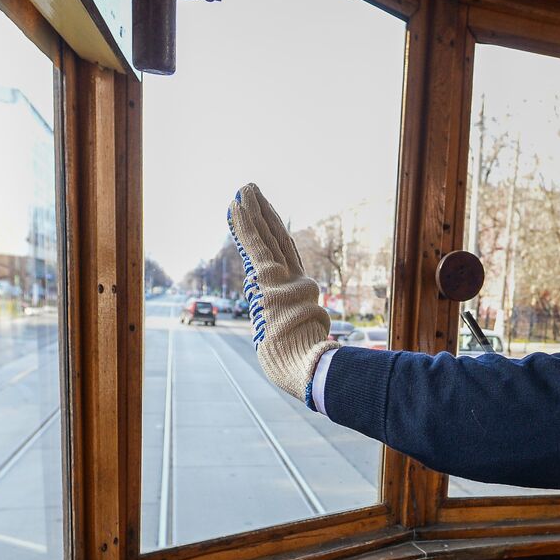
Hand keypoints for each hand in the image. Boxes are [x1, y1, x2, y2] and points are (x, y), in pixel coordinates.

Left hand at [227, 183, 338, 406]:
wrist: (309, 365)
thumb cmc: (307, 368)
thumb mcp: (306, 349)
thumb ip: (310, 341)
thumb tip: (323, 355)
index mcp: (302, 296)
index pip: (286, 260)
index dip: (278, 237)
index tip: (270, 220)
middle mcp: (294, 282)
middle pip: (278, 242)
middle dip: (266, 216)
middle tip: (256, 194)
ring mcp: (282, 279)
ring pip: (266, 237)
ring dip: (254, 212)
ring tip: (245, 190)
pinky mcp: (267, 279)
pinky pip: (253, 244)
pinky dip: (244, 223)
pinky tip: (236, 202)